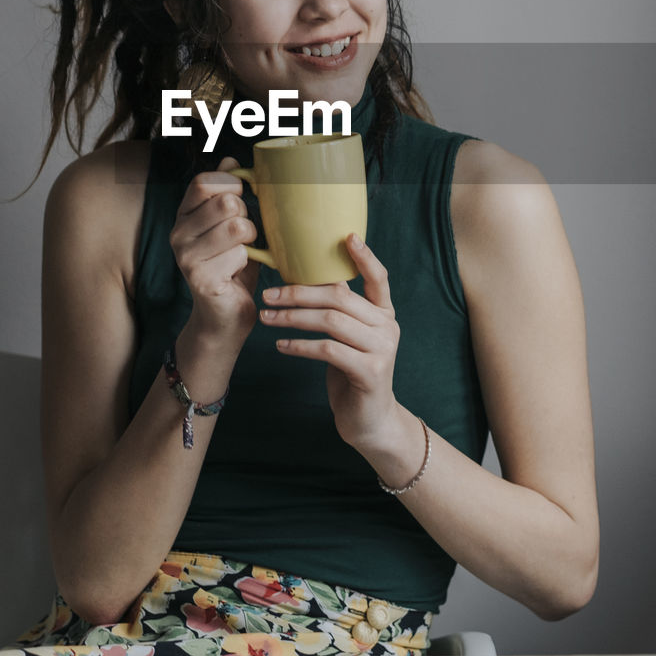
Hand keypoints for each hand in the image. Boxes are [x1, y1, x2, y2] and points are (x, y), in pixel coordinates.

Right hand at [170, 157, 260, 338]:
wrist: (224, 316)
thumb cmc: (231, 267)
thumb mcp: (230, 224)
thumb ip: (227, 193)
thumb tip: (231, 159)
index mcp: (184, 215)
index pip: (205, 181)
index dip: (231, 184)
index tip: (241, 200)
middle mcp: (178, 233)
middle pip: (226, 202)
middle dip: (246, 217)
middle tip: (243, 237)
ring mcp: (186, 256)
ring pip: (237, 226)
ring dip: (251, 241)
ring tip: (242, 254)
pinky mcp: (200, 278)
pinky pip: (240, 254)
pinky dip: (249, 263)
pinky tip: (236, 274)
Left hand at [259, 233, 400, 450]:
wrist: (369, 419)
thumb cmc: (351, 371)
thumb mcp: (348, 336)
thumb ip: (339, 310)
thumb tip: (302, 278)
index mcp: (383, 312)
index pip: (379, 277)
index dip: (365, 256)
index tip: (347, 236)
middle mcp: (388, 326)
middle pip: (339, 297)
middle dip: (299, 293)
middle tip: (268, 294)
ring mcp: (382, 349)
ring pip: (331, 321)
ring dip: (293, 318)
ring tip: (267, 317)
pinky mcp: (370, 372)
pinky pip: (328, 350)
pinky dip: (299, 345)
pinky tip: (281, 345)